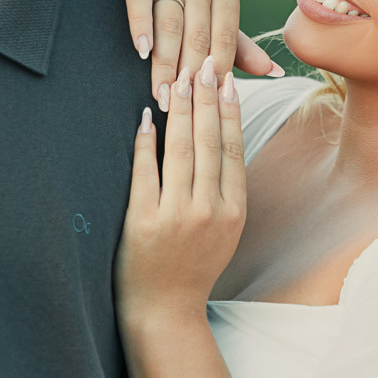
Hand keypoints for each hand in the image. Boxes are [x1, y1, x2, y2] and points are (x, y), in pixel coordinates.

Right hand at [85, 0, 282, 103]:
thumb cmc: (171, 10)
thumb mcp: (205, 29)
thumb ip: (236, 49)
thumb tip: (275, 72)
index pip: (225, 39)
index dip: (216, 74)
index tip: (206, 107)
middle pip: (198, 34)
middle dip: (189, 73)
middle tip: (179, 107)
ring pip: (170, 22)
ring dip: (164, 61)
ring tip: (159, 92)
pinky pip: (141, 0)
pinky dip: (142, 27)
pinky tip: (141, 52)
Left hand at [115, 57, 245, 325]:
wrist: (165, 312)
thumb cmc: (193, 268)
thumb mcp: (225, 230)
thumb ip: (226, 190)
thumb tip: (224, 139)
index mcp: (233, 211)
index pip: (232, 149)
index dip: (229, 111)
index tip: (227, 81)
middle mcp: (209, 211)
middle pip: (208, 142)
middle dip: (205, 99)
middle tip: (203, 64)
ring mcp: (177, 217)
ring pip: (180, 151)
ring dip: (178, 111)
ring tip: (177, 80)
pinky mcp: (145, 223)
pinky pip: (145, 172)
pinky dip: (145, 142)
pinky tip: (144, 118)